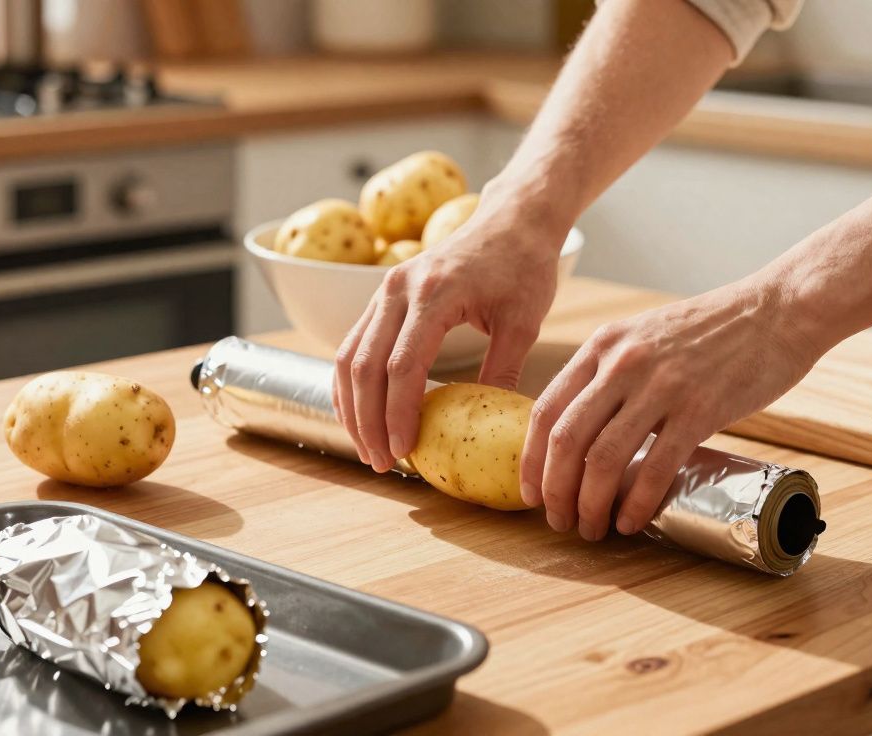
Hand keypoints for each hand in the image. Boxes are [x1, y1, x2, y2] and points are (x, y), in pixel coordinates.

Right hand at [334, 192, 567, 472]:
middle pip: (363, 365)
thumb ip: (502, 372)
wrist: (511, 218)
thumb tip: (488, 429)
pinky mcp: (382, 295)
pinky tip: (359, 414)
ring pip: (347, 355)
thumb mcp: (524, 321)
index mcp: (435, 293)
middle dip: (367, 420)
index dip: (398, 413)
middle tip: (380, 462)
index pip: (402, 365)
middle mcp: (399, 288)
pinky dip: (349, 383)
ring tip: (367, 448)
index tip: (403, 451)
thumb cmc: (523, 265)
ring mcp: (384, 289)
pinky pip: (352, 343)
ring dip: (352, 407)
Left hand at [519, 280, 827, 540]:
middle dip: (555, 491)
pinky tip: (631, 522)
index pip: (545, 410)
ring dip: (590, 504)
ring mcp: (661, 385)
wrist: (778, 308)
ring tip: (593, 530)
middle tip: (559, 521)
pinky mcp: (700, 408)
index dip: (530, 460)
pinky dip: (636, 503)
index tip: (530, 493)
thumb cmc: (712, 330)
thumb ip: (611, 373)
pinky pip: (656, 466)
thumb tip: (584, 430)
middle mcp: (622, 363)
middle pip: (566, 440)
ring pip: (603, 458)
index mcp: (603, 345)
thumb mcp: (644, 336)